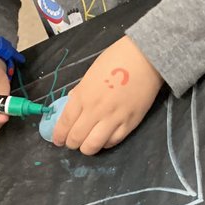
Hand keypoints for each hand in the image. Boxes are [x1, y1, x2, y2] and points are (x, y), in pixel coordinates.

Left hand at [52, 37, 163, 155]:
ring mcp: (113, 119)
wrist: (146, 57)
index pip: (65, 124)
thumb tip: (72, 108)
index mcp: (83, 96)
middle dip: (71, 143)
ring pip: (92, 146)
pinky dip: (105, 143)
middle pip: (76, 138)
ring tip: (87, 144)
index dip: (59, 136)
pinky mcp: (129, 124)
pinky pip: (112, 142)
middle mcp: (95, 110)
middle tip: (72, 142)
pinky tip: (103, 138)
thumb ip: (80, 94)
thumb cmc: (116, 59)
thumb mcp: (90, 75)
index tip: (58, 140)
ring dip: (86, 148)